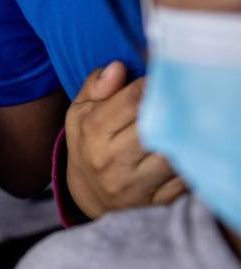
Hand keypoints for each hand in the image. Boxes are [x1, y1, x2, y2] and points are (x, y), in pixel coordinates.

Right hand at [65, 62, 186, 218]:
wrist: (88, 194)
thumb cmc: (88, 143)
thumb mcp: (80, 111)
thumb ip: (96, 86)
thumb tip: (118, 67)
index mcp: (92, 131)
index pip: (132, 100)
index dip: (153, 83)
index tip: (161, 78)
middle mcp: (111, 159)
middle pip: (155, 126)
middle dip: (170, 108)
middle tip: (178, 98)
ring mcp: (135, 184)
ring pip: (173, 152)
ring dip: (181, 136)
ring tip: (181, 124)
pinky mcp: (156, 201)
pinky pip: (185, 178)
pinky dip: (189, 161)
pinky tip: (182, 149)